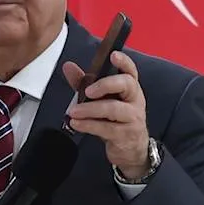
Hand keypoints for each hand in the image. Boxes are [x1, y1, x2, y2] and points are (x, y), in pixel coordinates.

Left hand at [63, 50, 149, 175]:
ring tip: (74, 111)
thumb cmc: (116, 120)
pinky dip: (89, 125)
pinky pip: (107, 128)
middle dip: (105, 84)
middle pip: (126, 84)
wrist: (131, 149)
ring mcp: (132, 118)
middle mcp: (134, 100)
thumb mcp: (102, 100)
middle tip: (88, 90)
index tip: (113, 55)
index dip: (123, 61)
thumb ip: (84, 82)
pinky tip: (77, 123)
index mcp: (130, 88)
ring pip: (113, 109)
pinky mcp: (125, 134)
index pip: (130, 70)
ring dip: (90, 109)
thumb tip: (68, 67)